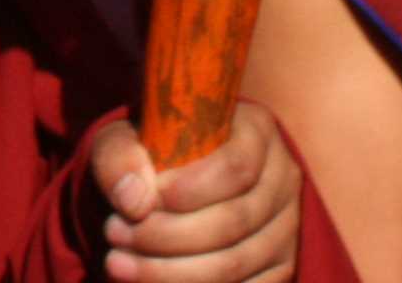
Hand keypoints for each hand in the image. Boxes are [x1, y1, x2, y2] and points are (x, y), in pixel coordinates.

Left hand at [90, 105, 299, 282]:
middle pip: (233, 221)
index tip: (145, 202)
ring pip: (235, 263)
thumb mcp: (127, 137)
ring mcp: (286, 226)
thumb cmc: (151, 152)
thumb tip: (133, 201)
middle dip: (166, 236)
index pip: (236, 168)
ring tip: (118, 263)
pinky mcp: (281, 266)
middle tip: (115, 234)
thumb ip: (120, 157)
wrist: (170, 180)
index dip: (190, 191)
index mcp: (256, 131)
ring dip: (170, 272)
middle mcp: (282, 178)